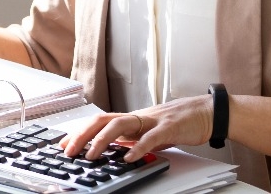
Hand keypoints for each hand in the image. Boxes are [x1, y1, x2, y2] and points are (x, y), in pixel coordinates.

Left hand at [62, 94, 214, 161]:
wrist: (208, 112)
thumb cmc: (180, 122)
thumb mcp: (150, 132)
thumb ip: (132, 138)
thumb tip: (113, 149)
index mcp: (132, 118)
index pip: (99, 121)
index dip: (79, 131)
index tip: (63, 144)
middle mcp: (138, 116)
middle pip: (103, 120)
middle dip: (82, 135)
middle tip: (69, 151)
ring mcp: (153, 120)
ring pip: (121, 125)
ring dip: (102, 140)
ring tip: (91, 155)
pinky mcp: (170, 126)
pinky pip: (151, 137)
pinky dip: (138, 147)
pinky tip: (128, 158)